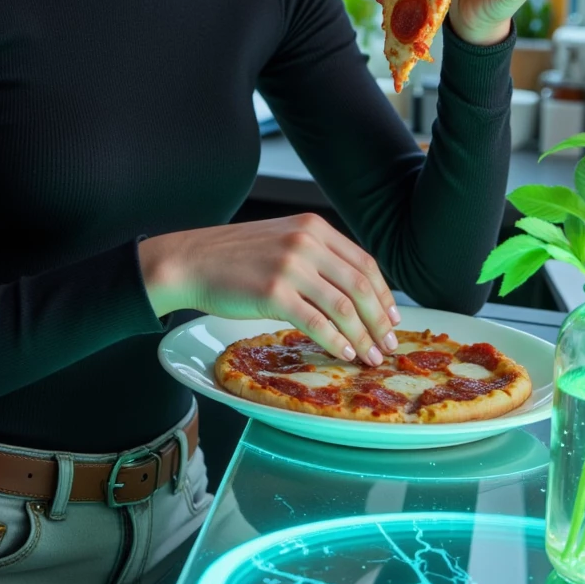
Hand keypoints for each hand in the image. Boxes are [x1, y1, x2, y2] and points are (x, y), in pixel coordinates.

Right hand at [138, 214, 401, 366]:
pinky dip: (336, 341)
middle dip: (380, 320)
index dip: (384, 294)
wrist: (191, 261)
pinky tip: (343, 353)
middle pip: (360, 285)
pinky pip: (316, 322)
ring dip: (363, 336)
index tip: (393, 318)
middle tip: (390, 344)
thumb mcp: (281, 241)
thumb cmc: (234, 257)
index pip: (364, 262)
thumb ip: (315, 256)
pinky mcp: (273, 292)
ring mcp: (290, 266)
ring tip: (371, 356)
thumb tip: (352, 293)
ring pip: (343, 306)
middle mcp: (305, 242)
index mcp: (313, 227)